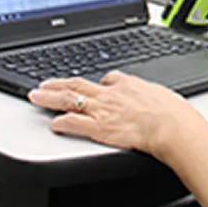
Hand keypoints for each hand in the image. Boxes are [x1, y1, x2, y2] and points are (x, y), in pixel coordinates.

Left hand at [27, 70, 191, 155]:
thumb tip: (150, 94)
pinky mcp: (99, 128)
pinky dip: (61, 122)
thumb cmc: (171, 111)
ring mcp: (102, 110)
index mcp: (126, 84)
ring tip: (36, 95)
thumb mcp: (159, 93)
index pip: (106, 78)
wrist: (170, 125)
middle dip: (58, 83)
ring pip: (69, 99)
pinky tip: (53, 123)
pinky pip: (74, 123)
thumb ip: (147, 92)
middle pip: (78, 84)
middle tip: (43, 83)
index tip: (88, 84)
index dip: (94, 82)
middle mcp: (110, 94)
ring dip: (50, 97)